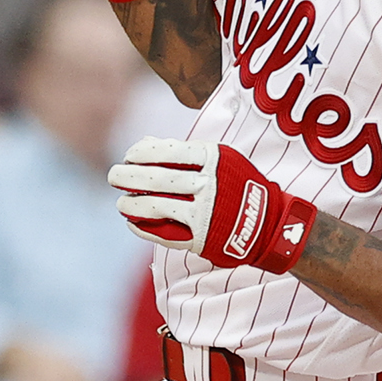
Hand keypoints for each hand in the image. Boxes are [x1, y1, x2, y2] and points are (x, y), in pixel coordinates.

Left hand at [108, 137, 316, 273]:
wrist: (268, 222)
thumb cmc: (237, 184)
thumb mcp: (218, 159)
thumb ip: (182, 151)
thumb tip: (144, 142)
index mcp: (213, 159)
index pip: (167, 152)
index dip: (142, 153)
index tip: (129, 156)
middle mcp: (208, 185)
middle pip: (157, 179)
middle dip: (128, 177)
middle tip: (113, 176)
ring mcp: (204, 213)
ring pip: (156, 207)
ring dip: (132, 204)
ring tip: (121, 203)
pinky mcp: (200, 238)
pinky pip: (164, 233)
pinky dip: (144, 227)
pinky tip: (133, 222)